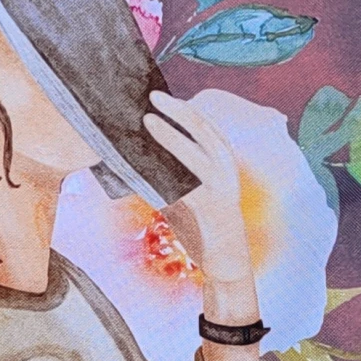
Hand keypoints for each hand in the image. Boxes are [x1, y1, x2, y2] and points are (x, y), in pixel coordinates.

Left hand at [143, 91, 250, 284]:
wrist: (226, 265)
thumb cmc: (203, 229)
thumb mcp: (183, 197)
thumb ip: (166, 179)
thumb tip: (134, 162)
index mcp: (222, 162)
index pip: (204, 126)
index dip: (183, 108)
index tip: (159, 95)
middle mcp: (226, 170)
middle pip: (203, 129)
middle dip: (178, 110)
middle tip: (152, 96)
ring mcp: (222, 188)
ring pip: (195, 152)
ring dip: (171, 135)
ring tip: (148, 120)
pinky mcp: (212, 208)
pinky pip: (186, 186)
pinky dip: (165, 174)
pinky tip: (145, 166)